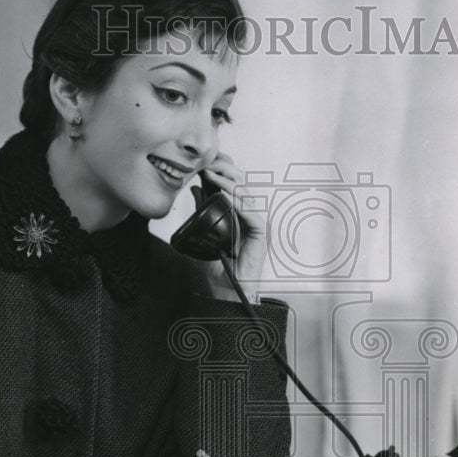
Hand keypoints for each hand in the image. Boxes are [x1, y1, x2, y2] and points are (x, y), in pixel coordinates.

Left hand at [192, 153, 267, 299]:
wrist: (226, 293)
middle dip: (224, 171)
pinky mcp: (261, 234)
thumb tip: (196, 189)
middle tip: (206, 164)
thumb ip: (201, 210)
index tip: (202, 164)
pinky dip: (240, 203)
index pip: (231, 184)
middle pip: (240, 184)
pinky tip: (226, 195)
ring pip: (246, 195)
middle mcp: (248, 215)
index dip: (220, 171)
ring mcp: (255, 224)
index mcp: (236, 213)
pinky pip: (252, 213)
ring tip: (212, 175)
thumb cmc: (219, 269)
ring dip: (228, 183)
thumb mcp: (204, 233)